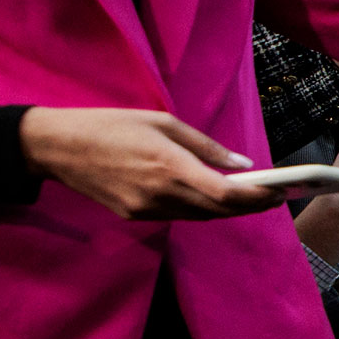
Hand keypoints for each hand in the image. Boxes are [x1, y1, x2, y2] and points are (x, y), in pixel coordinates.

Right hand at [17, 107, 285, 219]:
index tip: (280, 192)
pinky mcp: (134, 215)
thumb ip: (205, 146)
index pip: (226, 195)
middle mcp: (161, 194)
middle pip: (219, 211)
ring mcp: (146, 209)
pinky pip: (178, 215)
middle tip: (276, 197)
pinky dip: (200, 208)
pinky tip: (213, 197)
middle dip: (250, 206)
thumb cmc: (112, 125)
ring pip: (200, 216)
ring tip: (253, 197)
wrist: (58, 147)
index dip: (257, 198)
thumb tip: (242, 165)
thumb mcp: (163, 122)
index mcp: (171, 167)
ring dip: (227, 210)